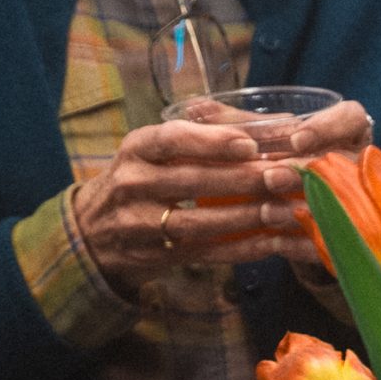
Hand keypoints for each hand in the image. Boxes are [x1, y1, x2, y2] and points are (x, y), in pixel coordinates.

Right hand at [67, 115, 317, 282]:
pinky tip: (270, 242)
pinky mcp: (155, 256)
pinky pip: (203, 253)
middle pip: (192, 181)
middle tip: (285, 176)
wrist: (95, 230)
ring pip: (199, 222)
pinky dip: (239, 249)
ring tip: (285, 210)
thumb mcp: (154, 150)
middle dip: (243, 179)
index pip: (171, 139)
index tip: (250, 144)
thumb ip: (202, 135)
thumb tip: (275, 123)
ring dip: (246, 217)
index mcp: (136, 149)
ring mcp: (141, 225)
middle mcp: (133, 184)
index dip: (211, 142)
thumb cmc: (141, 177)